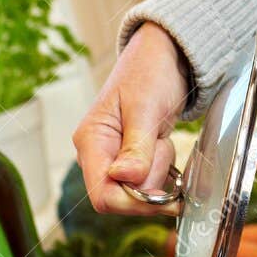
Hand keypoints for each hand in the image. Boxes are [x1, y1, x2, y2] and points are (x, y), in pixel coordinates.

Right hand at [72, 22, 190, 214]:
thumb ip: (137, 146)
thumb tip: (124, 179)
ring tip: (161, 138)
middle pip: (121, 198)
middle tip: (163, 146)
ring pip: (137, 191)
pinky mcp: (131, 157)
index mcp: (91, 141)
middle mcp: (97, 154)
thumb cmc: (151, 71)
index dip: (133, 202)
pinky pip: (147, 180)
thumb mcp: (146, 107)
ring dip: (159, 172)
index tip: (164, 194)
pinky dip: (162, 169)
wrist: (166, 54)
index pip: (103, 196)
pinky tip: (163, 144)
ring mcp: (113, 157)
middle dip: (150, 183)